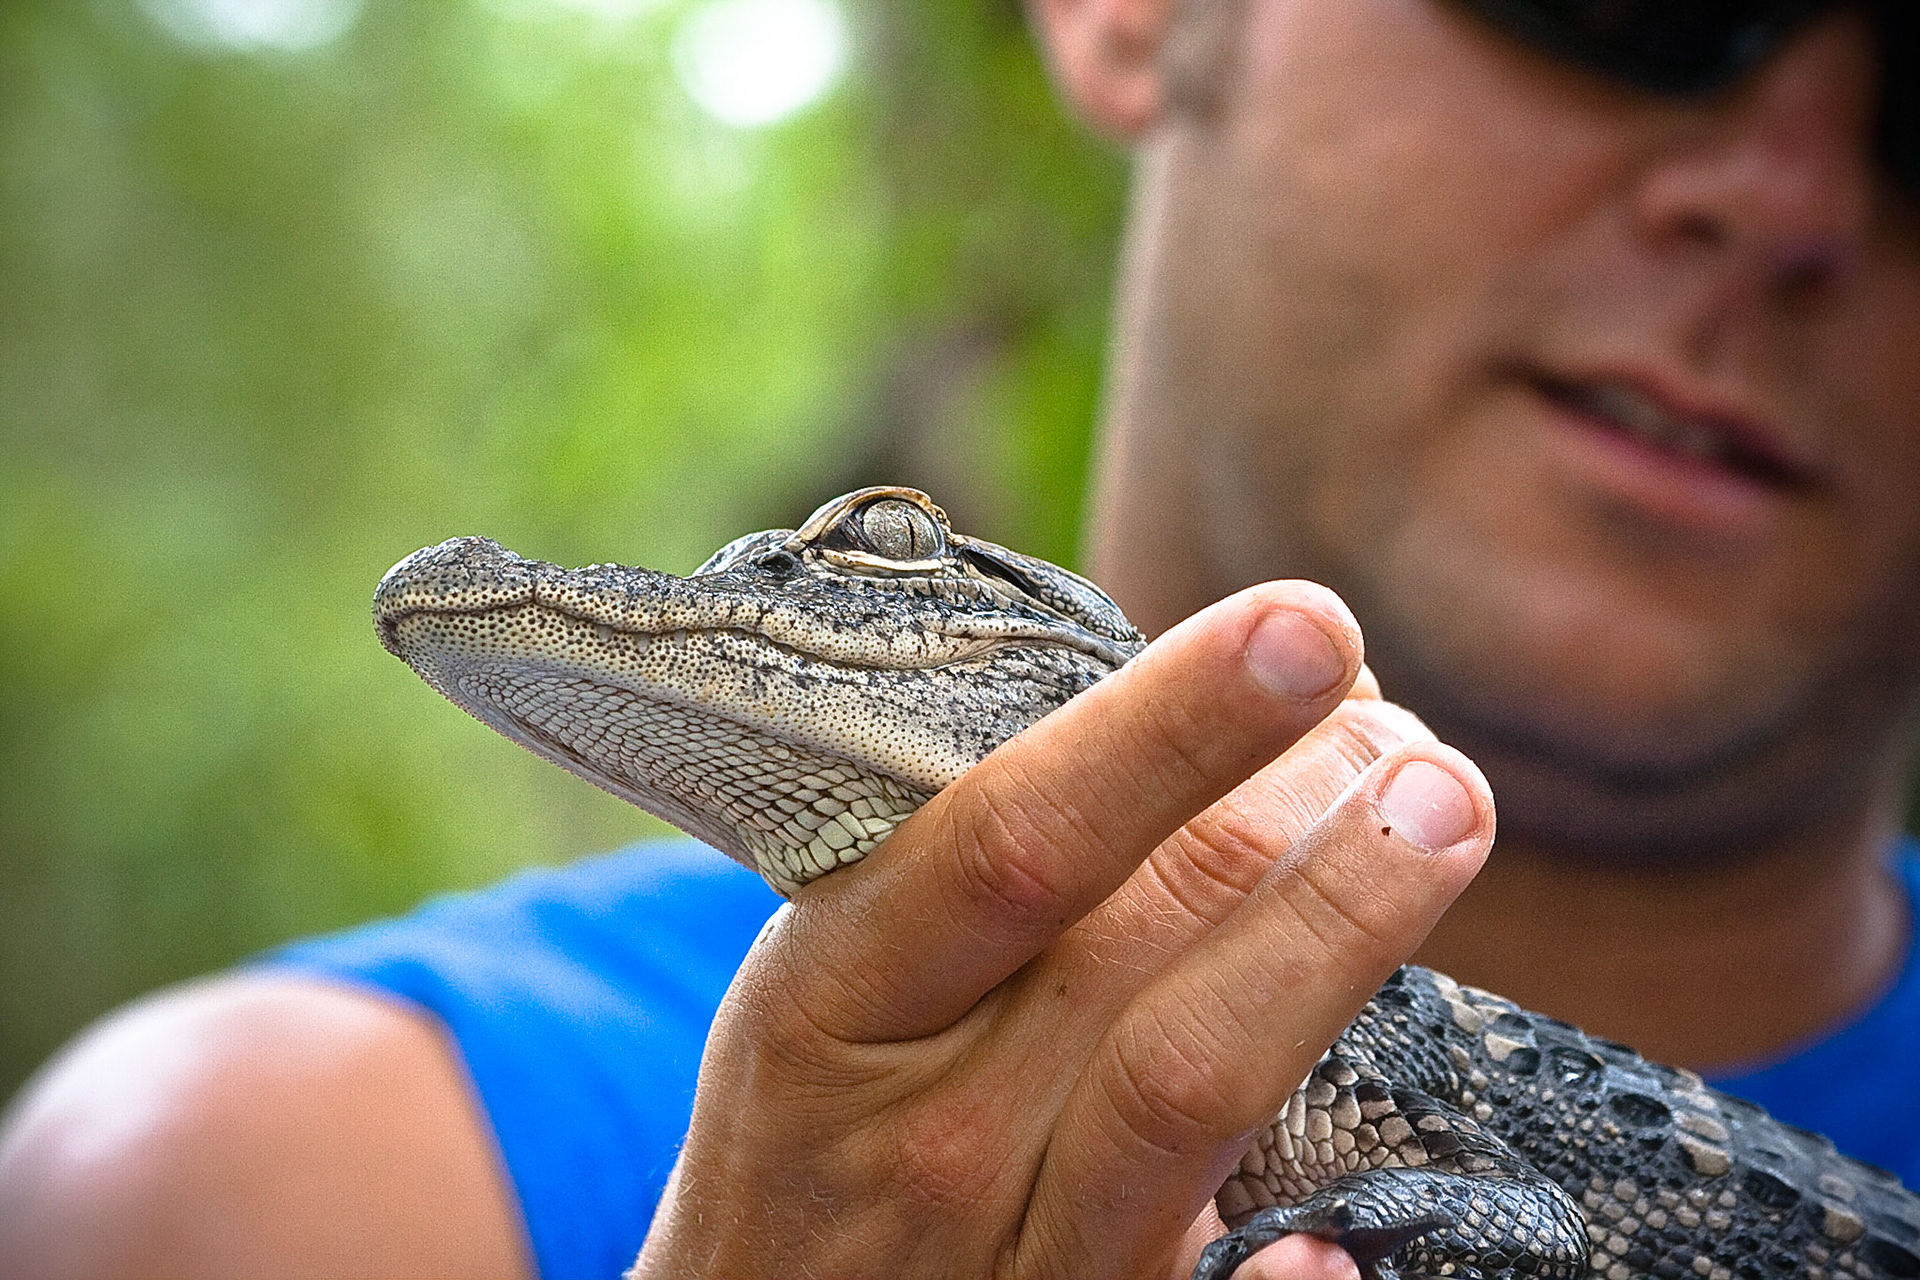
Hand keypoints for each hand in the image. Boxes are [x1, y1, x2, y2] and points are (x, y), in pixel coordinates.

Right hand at [633, 582, 1494, 1278]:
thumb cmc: (814, 1118)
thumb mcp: (833, 975)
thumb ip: (979, 865)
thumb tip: (1198, 718)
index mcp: (834, 996)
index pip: (1015, 835)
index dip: (1171, 728)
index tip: (1302, 627)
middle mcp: (922, 1127)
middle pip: (1143, 940)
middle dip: (1301, 804)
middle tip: (1401, 724)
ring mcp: (1010, 1253)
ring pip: (1197, 1082)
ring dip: (1341, 928)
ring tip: (1445, 810)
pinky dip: (1286, 1274)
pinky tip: (1350, 1229)